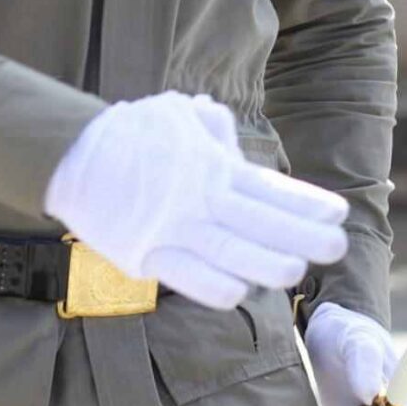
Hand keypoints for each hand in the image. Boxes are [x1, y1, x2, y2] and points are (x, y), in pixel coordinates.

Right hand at [44, 93, 349, 310]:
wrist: (69, 154)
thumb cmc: (128, 132)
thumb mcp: (177, 113)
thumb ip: (214, 129)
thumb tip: (237, 145)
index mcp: (210, 165)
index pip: (269, 188)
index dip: (305, 203)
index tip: (337, 213)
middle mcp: (196, 199)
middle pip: (259, 224)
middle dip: (302, 236)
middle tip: (336, 247)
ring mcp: (171, 230)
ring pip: (230, 255)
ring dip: (266, 265)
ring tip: (296, 272)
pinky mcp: (144, 256)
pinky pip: (187, 279)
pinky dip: (216, 287)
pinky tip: (241, 292)